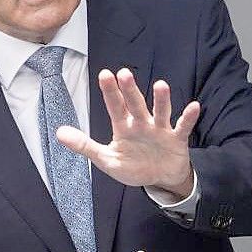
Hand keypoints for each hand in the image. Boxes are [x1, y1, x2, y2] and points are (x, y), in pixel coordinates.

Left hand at [57, 68, 199, 198]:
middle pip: (135, 104)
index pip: (115, 107)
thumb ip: (84, 146)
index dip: (110, 92)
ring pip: (160, 111)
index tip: (104, 74)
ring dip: (161, 100)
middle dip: (130, 90)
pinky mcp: (176, 139)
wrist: (161, 178)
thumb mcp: (106, 160)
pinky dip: (188, 118)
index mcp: (124, 127)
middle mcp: (142, 123)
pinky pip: (183, 127)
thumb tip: (58, 132)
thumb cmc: (133, 165)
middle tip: (124, 73)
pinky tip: (194, 106)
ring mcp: (160, 130)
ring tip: (160, 85)